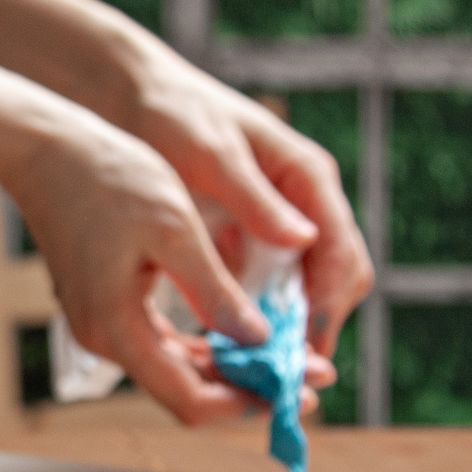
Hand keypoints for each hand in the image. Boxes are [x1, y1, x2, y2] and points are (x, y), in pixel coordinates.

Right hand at [3, 110, 340, 423]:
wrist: (45, 149)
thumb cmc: (107, 178)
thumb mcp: (174, 230)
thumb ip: (215, 292)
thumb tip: (257, 341)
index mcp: (117, 327)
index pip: (189, 399)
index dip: (247, 403)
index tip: (298, 390)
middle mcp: (105, 337)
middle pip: (185, 391)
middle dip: (249, 387)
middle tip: (310, 376)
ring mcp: (103, 323)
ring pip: (176, 368)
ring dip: (231, 367)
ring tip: (285, 356)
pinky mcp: (107, 305)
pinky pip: (161, 342)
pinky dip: (204, 344)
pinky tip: (241, 333)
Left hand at [120, 32, 373, 360]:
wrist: (129, 92)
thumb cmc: (172, 113)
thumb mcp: (209, 154)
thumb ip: (254, 198)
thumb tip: (304, 241)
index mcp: (306, 177)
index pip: (342, 256)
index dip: (327, 308)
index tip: (302, 350)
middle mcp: (301, 203)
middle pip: (330, 283)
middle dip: (311, 332)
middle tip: (281, 379)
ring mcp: (275, 221)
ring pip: (297, 292)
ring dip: (282, 334)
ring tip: (257, 377)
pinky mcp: (244, 236)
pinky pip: (261, 288)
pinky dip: (251, 320)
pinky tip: (224, 348)